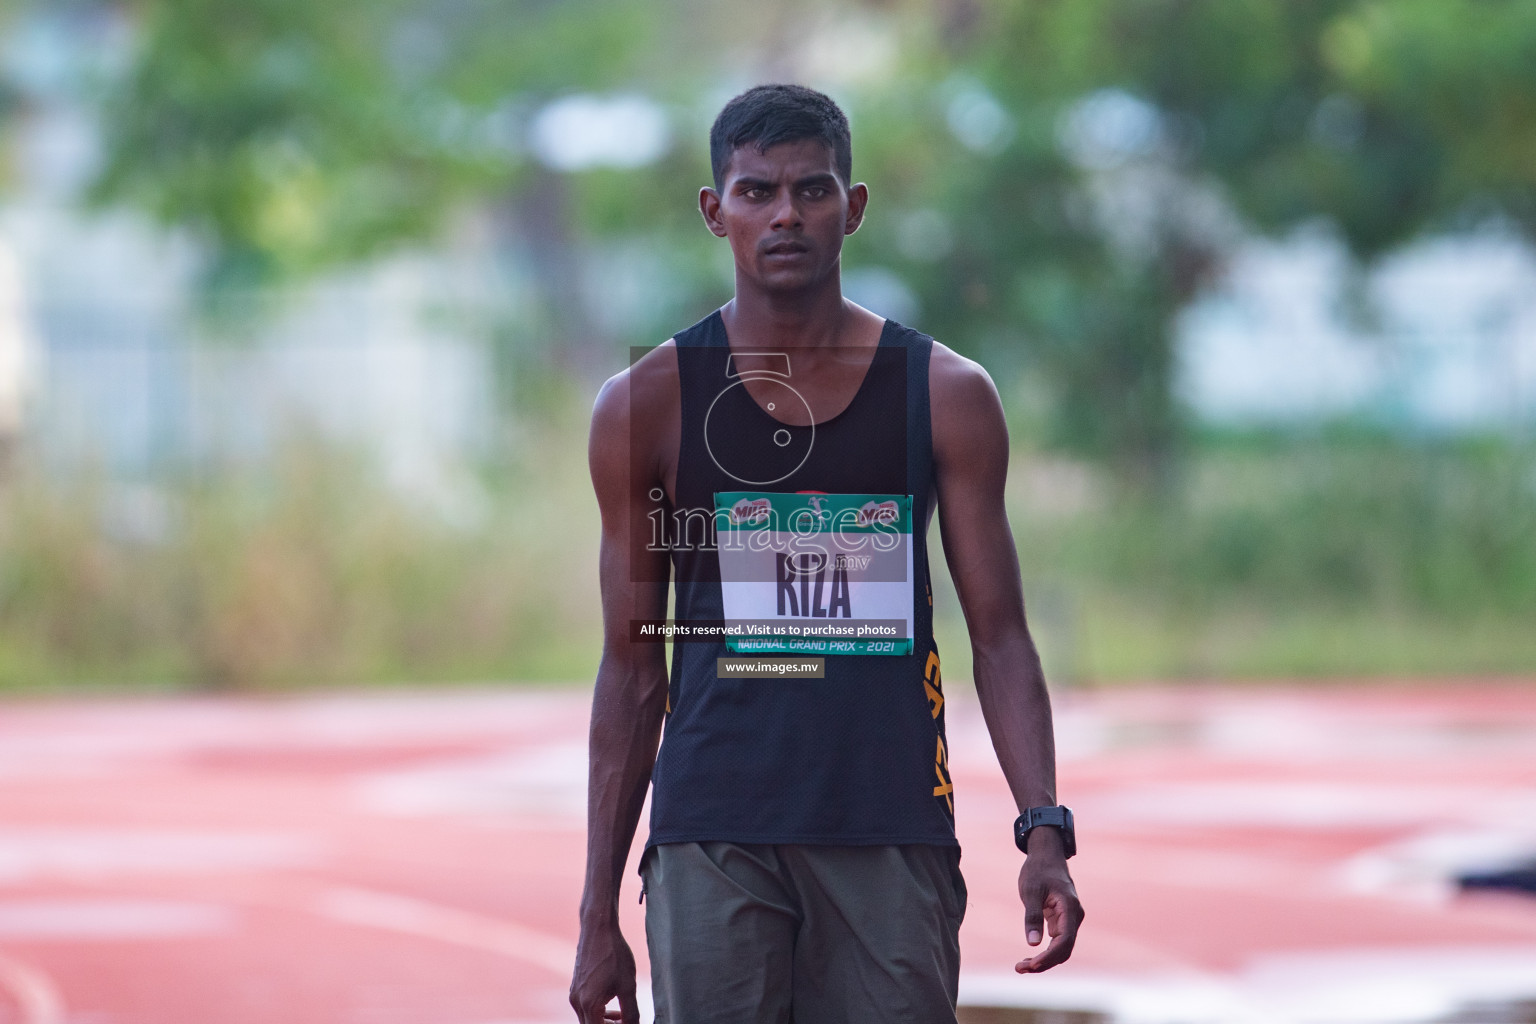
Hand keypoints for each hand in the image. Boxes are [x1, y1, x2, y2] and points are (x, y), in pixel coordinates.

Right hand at [569, 919, 638, 1022]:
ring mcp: (574, 994)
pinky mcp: (575, 986)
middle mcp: (577, 1002)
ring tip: (623, 1015)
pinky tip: (612, 1003)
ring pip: (588, 1019)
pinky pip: (585, 1007)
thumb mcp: (628, 986)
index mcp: (589, 1005)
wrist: (598, 928)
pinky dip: (598, 1011)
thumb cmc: (614, 955)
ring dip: (605, 1021)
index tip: (629, 1023)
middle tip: (628, 1021)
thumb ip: (631, 1013)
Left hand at [1015, 827, 1083, 973]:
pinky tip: (1028, 959)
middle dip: (1044, 963)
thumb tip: (1032, 944)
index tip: (1032, 964)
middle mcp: (1074, 917)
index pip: (1064, 940)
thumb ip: (1032, 916)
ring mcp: (1069, 920)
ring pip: (1061, 949)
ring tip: (1020, 967)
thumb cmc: (1038, 870)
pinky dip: (1044, 953)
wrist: (1046, 855)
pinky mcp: (1062, 921)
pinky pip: (1057, 942)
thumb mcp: (1031, 890)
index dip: (1049, 956)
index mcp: (1070, 908)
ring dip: (1044, 961)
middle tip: (1019, 969)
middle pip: (1064, 949)